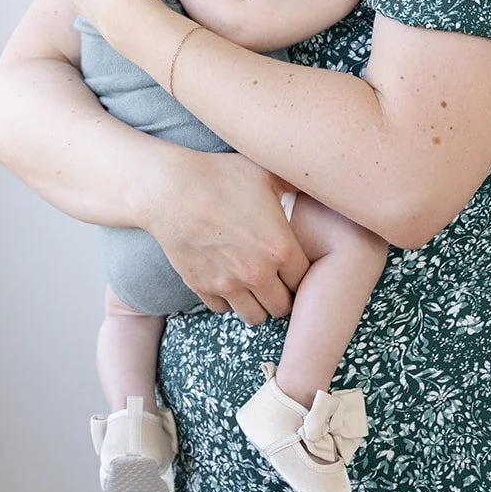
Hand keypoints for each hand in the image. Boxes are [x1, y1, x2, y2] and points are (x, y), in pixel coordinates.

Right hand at [148, 152, 309, 324]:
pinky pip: (223, 310)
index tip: (293, 267)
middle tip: (276, 280)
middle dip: (282, 295)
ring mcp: (229, 284)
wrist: (172, 189)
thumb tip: (317, 182)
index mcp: (281, 248)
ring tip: (253, 285)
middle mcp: (258, 273)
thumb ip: (295, 185)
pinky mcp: (203, 288)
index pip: (304, 281)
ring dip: (257, 304)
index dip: (300, 275)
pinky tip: (226, 279)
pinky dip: (227, 300)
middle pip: (282, 307)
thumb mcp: (266, 174)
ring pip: (255, 317)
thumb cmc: (222, 176)